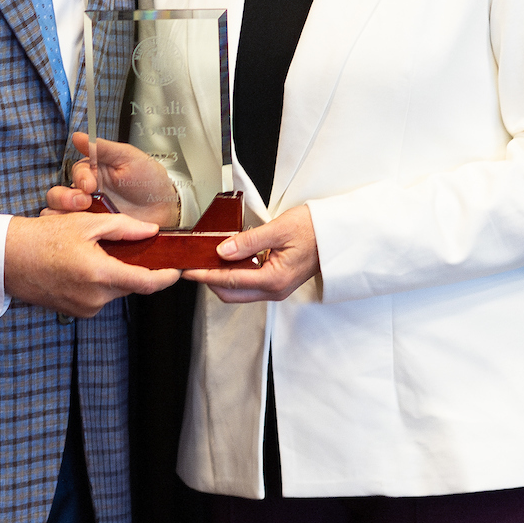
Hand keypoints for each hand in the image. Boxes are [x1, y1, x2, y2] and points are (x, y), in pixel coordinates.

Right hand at [2, 211, 181, 317]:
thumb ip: (124, 228)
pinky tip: (84, 265)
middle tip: (131, 248)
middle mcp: (95, 298)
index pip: (147, 283)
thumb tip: (151, 231)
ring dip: (115, 273)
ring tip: (97, 253)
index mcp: (101, 275)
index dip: (166, 277)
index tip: (177, 269)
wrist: (8, 259)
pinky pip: (99, 296)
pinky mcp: (76, 312)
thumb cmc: (43, 238)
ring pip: (115, 290)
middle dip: (135, 268)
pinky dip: (100, 281)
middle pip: (131, 284)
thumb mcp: (86, 224)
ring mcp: (85, 308)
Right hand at [47, 132, 178, 226]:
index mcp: (95, 172)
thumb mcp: (129, 158)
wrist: (166, 209)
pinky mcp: (95, 232)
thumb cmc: (150, 180)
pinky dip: (72, 233)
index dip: (80, 178)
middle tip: (84, 201)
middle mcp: (88, 193)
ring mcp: (90, 213)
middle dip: (66, 198)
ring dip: (65, 213)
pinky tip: (82, 232)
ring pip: (62, 214)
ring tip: (82, 215)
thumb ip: (103, 148)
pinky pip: (75, 233)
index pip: (76, 172)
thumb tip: (78, 136)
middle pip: (60, 194)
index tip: (90, 185)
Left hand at [182, 206, 316, 302]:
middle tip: (192, 263)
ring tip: (206, 259)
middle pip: (230, 294)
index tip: (186, 268)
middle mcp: (274, 290)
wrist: (337, 234)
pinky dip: (234, 275)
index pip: (229, 280)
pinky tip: (227, 260)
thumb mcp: (278, 229)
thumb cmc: (313, 229)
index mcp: (274, 279)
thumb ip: (248, 241)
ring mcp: (276, 289)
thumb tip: (221, 251)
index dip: (204, 274)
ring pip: (238, 291)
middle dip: (209, 280)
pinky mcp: (277, 283)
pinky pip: (249, 285)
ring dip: (221, 278)